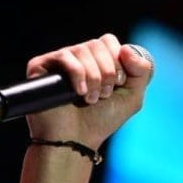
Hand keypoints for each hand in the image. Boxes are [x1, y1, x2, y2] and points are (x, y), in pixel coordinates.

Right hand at [24, 34, 152, 148]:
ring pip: (83, 49)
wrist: (75, 141)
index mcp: (97, 60)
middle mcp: (77, 57)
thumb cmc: (100, 121)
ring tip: (90, 99)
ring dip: (94, 78)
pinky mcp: (41, 66)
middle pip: (99, 44)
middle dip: (107, 72)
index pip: (109, 41)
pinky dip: (78, 75)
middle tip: (103, 95)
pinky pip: (65, 57)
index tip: (118, 84)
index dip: (118, 61)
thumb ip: (141, 71)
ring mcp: (59, 61)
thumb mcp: (132, 96)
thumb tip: (126, 48)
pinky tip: (78, 93)